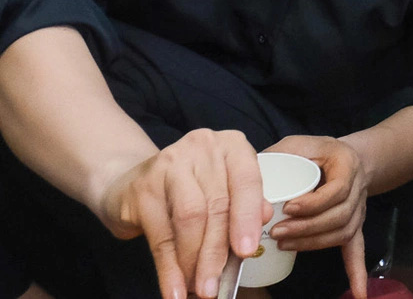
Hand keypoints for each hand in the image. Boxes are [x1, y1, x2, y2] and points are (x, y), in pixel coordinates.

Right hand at [96, 128, 267, 298]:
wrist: (129, 182)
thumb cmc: (190, 188)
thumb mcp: (223, 189)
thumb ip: (245, 203)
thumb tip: (264, 220)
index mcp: (232, 146)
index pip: (247, 182)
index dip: (247, 219)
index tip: (246, 251)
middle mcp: (203, 147)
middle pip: (217, 206)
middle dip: (217, 252)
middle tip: (215, 286)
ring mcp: (170, 163)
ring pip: (189, 219)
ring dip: (194, 261)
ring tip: (198, 289)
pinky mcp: (142, 187)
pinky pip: (160, 235)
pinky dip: (169, 267)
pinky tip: (173, 288)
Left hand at [263, 134, 370, 297]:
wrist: (346, 157)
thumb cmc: (316, 150)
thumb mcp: (297, 143)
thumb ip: (274, 156)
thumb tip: (242, 178)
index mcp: (347, 164)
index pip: (336, 190)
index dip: (313, 204)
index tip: (288, 209)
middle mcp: (357, 188)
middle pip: (339, 216)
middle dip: (307, 228)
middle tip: (278, 233)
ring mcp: (357, 209)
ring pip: (342, 233)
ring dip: (314, 243)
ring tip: (285, 246)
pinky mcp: (353, 225)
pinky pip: (357, 248)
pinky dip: (356, 271)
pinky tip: (357, 293)